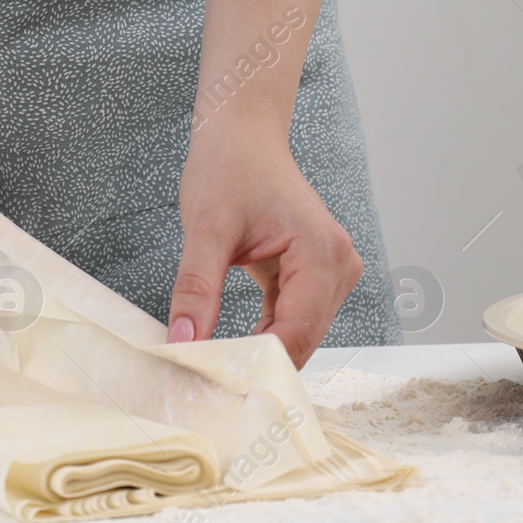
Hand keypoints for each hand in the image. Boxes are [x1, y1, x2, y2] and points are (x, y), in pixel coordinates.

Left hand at [170, 123, 362, 367]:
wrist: (242, 135)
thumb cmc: (230, 167)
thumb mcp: (205, 228)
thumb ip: (196, 288)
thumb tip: (182, 341)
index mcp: (322, 251)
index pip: (296, 331)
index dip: (257, 365)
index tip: (216, 387)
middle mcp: (339, 264)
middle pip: (302, 338)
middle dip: (258, 363)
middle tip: (209, 385)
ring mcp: (332, 271)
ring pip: (299, 334)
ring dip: (260, 351)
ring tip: (215, 368)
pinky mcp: (316, 275)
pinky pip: (293, 319)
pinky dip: (263, 334)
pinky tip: (233, 346)